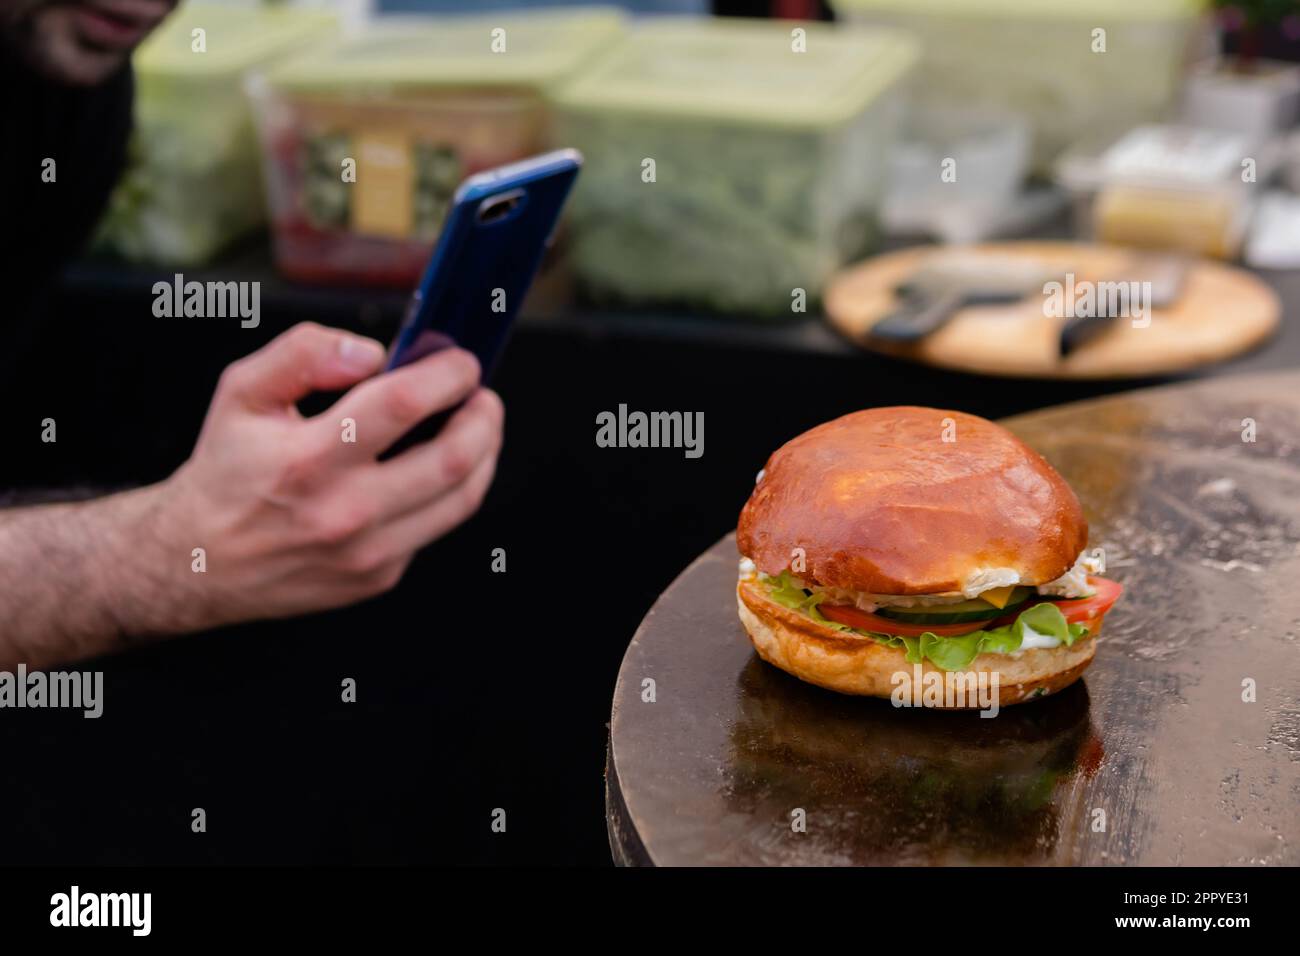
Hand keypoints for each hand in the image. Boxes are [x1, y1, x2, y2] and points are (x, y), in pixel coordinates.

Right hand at [145, 322, 502, 630]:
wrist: (199, 561)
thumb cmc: (227, 470)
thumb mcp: (242, 393)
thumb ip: (303, 353)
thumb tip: (370, 352)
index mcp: (307, 460)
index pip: (402, 405)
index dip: (446, 375)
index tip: (461, 361)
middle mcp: (343, 512)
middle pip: (453, 459)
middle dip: (484, 417)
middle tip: (482, 395)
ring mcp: (367, 554)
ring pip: (461, 499)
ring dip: (484, 453)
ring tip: (475, 425)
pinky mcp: (380, 577)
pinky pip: (436, 526)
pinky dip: (449, 490)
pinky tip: (436, 466)